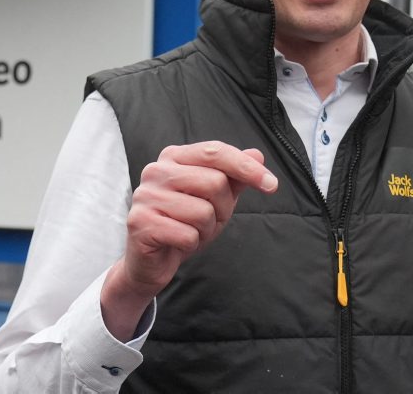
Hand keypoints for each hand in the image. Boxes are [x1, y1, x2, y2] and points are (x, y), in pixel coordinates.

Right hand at [101, 141, 277, 340]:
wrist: (150, 260)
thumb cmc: (183, 223)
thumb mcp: (216, 200)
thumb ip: (234, 177)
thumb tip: (257, 155)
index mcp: (174, 157)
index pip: (216, 151)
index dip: (247, 168)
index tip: (272, 185)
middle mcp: (156, 171)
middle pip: (214, 182)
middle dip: (223, 208)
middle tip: (208, 220)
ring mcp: (146, 196)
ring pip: (203, 211)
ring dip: (206, 229)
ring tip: (190, 231)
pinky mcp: (140, 223)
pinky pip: (187, 235)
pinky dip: (191, 244)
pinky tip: (177, 243)